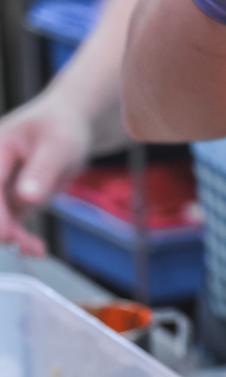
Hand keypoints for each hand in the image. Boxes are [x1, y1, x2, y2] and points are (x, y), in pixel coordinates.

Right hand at [0, 96, 93, 255]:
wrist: (68, 127)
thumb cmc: (62, 129)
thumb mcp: (58, 147)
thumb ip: (41, 171)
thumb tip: (26, 198)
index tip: (4, 235)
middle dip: (1, 227)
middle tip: (22, 245)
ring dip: (11, 236)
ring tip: (35, 250)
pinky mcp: (10, 198)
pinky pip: (10, 221)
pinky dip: (20, 236)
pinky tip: (35, 249)